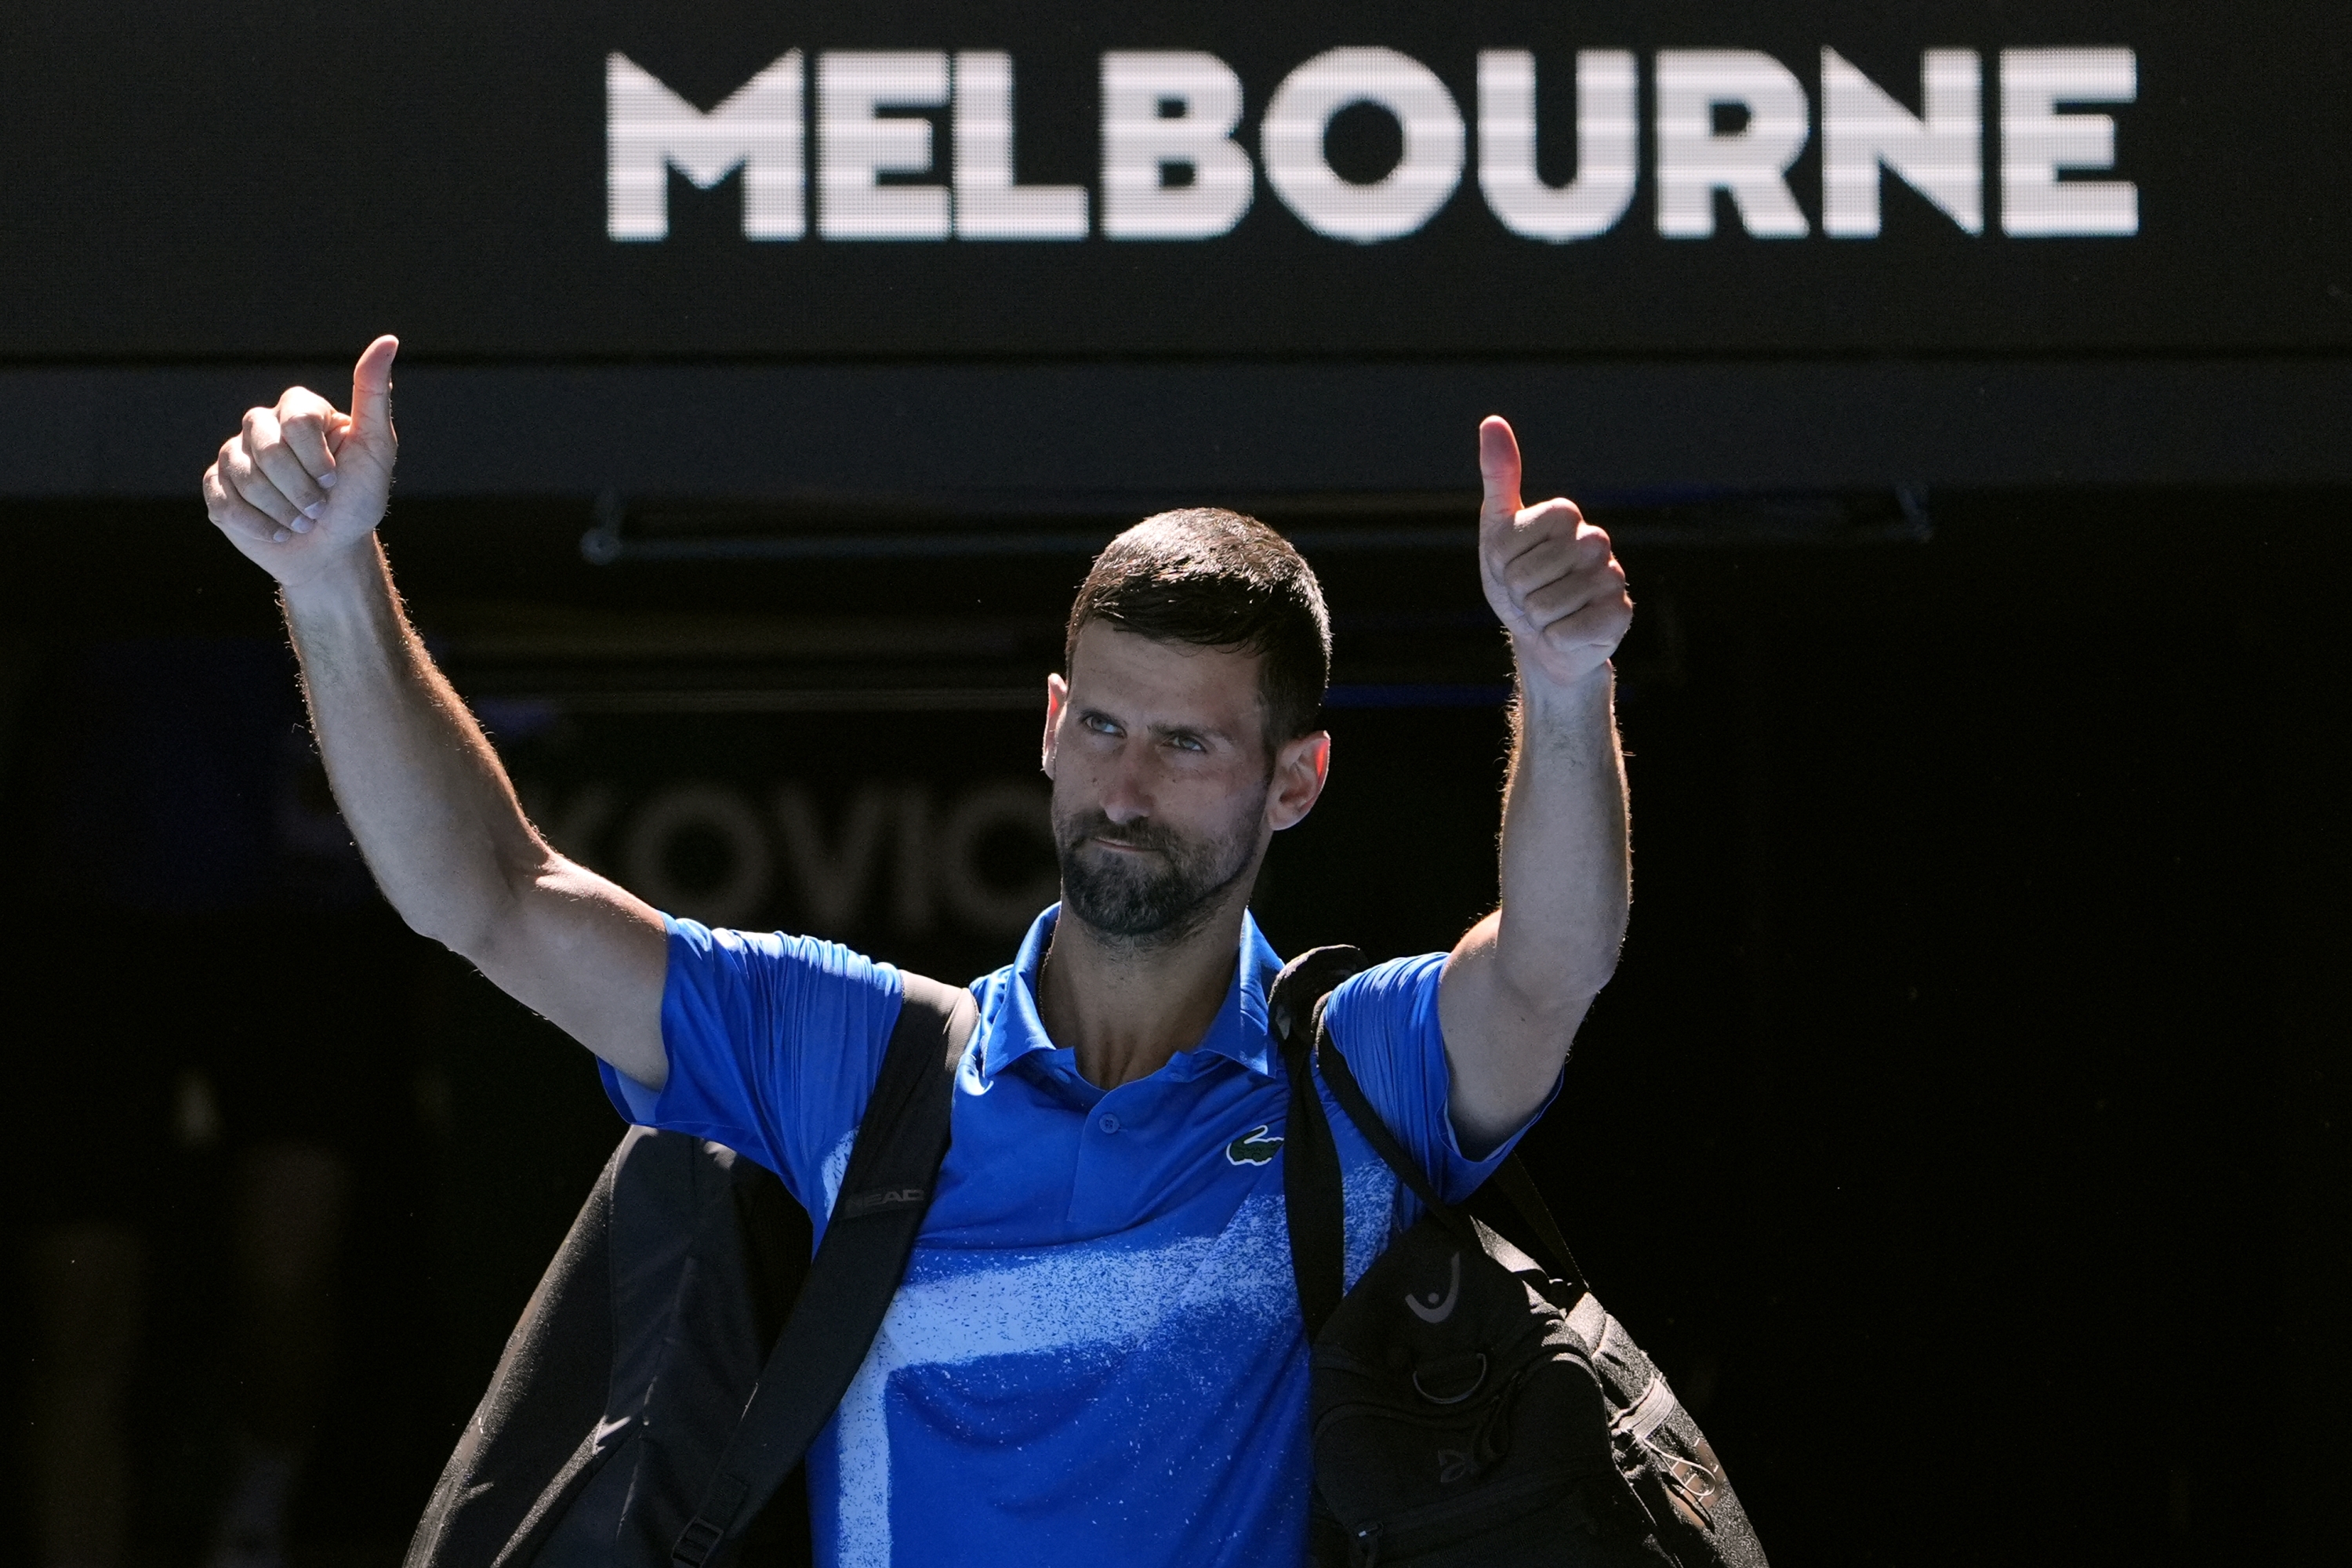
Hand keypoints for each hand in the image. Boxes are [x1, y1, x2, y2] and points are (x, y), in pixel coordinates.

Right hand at [202, 335, 399, 588]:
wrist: (332, 549)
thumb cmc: (358, 498)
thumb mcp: (376, 448)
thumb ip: (374, 394)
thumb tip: (389, 340)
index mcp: (299, 410)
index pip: (297, 420)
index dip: (317, 457)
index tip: (336, 478)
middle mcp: (263, 425)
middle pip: (267, 447)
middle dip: (300, 488)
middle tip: (319, 507)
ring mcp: (236, 454)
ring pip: (244, 475)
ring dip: (282, 510)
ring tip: (301, 520)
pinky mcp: (217, 486)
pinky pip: (223, 499)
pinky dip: (256, 524)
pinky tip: (276, 531)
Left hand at [1476, 415, 1630, 690]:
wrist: (1541, 637)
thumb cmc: (1518, 581)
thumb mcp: (1498, 530)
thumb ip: (1499, 477)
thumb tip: (1492, 421)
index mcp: (1566, 515)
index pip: (1513, 541)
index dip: (1503, 561)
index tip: (1512, 565)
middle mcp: (1595, 541)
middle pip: (1528, 574)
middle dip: (1518, 593)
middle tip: (1530, 594)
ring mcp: (1612, 578)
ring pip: (1546, 606)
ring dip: (1536, 618)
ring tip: (1548, 613)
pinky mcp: (1620, 615)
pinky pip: (1566, 633)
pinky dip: (1554, 639)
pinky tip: (1566, 632)